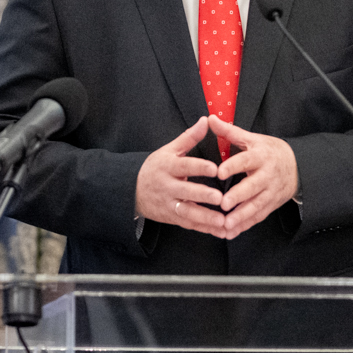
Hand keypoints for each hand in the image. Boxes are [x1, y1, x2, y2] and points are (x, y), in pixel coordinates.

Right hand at [135, 117, 228, 237]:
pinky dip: (205, 229)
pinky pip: (190, 224)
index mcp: (167, 166)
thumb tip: (206, 120)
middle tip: (220, 198)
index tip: (215, 168)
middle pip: (185, 192)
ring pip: (187, 213)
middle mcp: (167, 186)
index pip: (184, 166)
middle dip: (202, 196)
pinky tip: (221, 231)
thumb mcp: (168, 150)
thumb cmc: (155, 168)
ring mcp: (168, 204)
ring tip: (223, 221)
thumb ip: (189, 137)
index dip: (199, 167)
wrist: (130, 190)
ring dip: (205, 218)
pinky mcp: (172, 218)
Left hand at [209, 116, 298, 238]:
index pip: (245, 161)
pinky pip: (258, 216)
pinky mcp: (271, 205)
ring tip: (226, 225)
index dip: (233, 166)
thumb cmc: (268, 151)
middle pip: (253, 187)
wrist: (297, 166)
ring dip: (241, 216)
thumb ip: (230, 131)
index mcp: (260, 156)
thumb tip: (210, 118)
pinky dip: (245, 225)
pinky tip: (231, 232)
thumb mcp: (252, 139)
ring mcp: (271, 192)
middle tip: (223, 204)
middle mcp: (267, 175)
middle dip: (238, 196)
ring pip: (256, 206)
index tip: (219, 172)